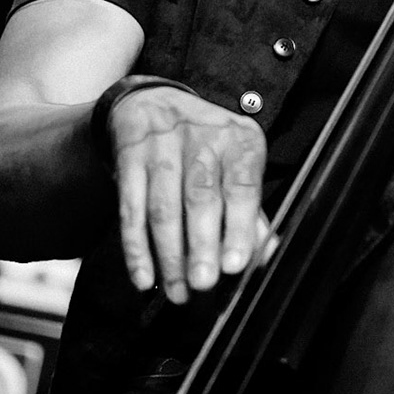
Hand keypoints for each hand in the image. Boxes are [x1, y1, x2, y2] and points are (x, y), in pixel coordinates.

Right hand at [109, 86, 276, 303]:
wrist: (153, 102)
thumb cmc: (205, 146)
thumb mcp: (235, 164)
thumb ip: (250, 210)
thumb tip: (265, 254)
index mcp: (239, 140)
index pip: (242, 185)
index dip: (239, 226)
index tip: (235, 265)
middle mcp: (202, 137)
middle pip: (201, 196)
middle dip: (202, 244)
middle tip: (203, 283)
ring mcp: (161, 145)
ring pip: (164, 207)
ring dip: (169, 255)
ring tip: (178, 290)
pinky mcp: (129, 158)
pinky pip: (130, 209)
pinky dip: (136, 248)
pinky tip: (144, 277)